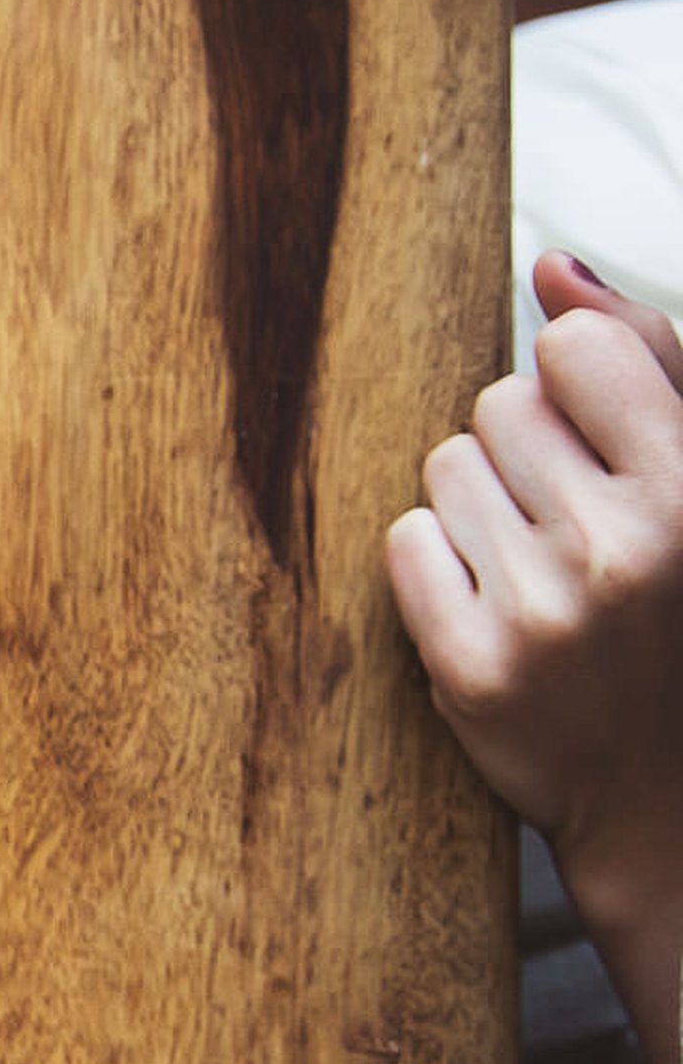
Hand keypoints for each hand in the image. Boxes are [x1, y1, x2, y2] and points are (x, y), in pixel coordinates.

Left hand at [387, 252, 682, 1063]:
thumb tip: (552, 269)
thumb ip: (648, 362)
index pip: (574, 352)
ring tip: (552, 573)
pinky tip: (504, 609)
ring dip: (486, 507)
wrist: (673, 794)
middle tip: (585, 529)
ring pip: (446, 468)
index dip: (584, 391)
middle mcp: (629, 548)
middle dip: (534, 453)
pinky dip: (443, 565)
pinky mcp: (470, 668)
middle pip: (500, 405)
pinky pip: (408, 541)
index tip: (613, 447)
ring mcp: (545, 612)